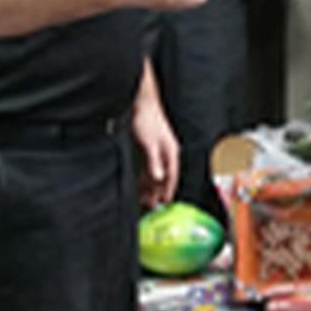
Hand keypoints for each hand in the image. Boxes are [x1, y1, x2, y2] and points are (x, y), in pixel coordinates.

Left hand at [132, 66, 179, 207]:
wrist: (141, 104)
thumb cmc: (148, 119)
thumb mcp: (150, 144)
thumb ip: (155, 162)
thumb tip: (159, 178)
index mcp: (171, 151)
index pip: (172, 176)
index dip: (168, 190)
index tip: (164, 203)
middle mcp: (166, 152)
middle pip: (163, 176)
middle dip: (158, 192)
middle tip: (150, 206)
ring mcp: (158, 150)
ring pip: (156, 173)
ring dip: (150, 186)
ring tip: (143, 199)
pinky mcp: (150, 147)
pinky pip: (149, 167)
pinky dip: (145, 177)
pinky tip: (139, 184)